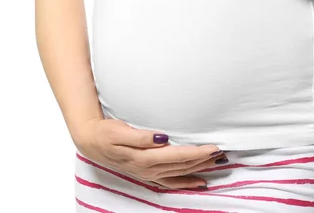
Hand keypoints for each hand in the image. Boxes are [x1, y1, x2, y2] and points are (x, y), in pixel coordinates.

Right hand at [72, 117, 226, 188]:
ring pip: (180, 173)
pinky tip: (200, 181)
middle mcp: (149, 169)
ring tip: (217, 162)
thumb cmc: (105, 133)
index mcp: (144, 158)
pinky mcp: (147, 174)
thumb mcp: (118, 131)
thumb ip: (140, 137)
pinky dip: (187, 182)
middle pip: (183, 165)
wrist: (90, 141)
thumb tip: (161, 138)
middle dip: (204, 160)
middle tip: (223, 152)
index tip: (214, 147)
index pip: (178, 156)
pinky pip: (172, 181)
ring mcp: (148, 174)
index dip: (198, 153)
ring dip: (200, 168)